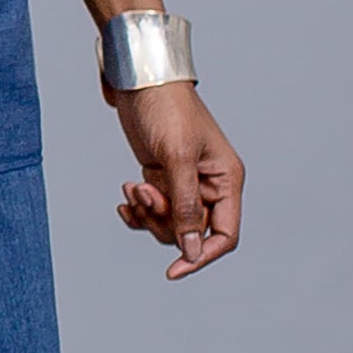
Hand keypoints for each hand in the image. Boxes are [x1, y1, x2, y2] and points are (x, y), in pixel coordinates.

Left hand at [104, 77, 243, 278]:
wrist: (140, 81)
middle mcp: (209, 186)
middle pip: (191, 234)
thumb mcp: (178, 157)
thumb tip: (190, 250)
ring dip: (147, 213)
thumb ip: (186, 205)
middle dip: (163, 222)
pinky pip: (153, 211)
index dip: (201, 256)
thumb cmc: (167, 109)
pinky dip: (138, 210)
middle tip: (144, 193)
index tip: (173, 270)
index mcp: (227, 180)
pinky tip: (125, 198)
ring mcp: (184, 183)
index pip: (225, 235)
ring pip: (169, 225)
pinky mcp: (162, 178)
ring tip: (133, 187)